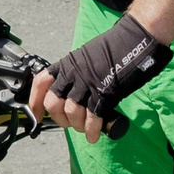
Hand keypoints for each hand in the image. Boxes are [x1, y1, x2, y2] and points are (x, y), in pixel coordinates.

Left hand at [30, 13, 170, 143]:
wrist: (137, 38)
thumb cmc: (118, 47)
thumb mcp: (88, 57)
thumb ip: (78, 74)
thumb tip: (74, 94)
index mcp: (68, 63)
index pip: (42, 83)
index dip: (35, 102)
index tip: (36, 115)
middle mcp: (74, 73)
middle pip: (53, 102)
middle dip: (59, 118)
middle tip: (69, 123)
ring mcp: (88, 82)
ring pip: (72, 112)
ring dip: (78, 125)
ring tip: (86, 128)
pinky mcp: (104, 92)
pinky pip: (93, 117)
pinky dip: (92, 130)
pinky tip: (94, 135)